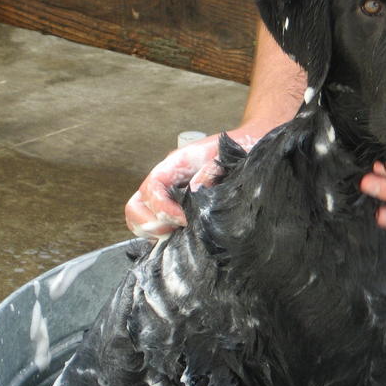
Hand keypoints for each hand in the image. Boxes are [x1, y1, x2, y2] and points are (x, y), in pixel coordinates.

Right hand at [124, 126, 262, 237]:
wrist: (249, 146)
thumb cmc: (238, 151)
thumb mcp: (227, 156)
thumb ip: (210, 171)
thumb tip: (195, 190)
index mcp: (175, 164)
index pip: (152, 188)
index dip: (162, 208)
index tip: (184, 220)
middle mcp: (165, 181)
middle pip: (136, 206)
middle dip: (151, 224)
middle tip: (176, 231)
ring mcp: (167, 195)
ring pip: (140, 219)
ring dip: (155, 232)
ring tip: (179, 236)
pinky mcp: (176, 209)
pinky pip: (157, 226)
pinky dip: (163, 236)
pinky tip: (184, 238)